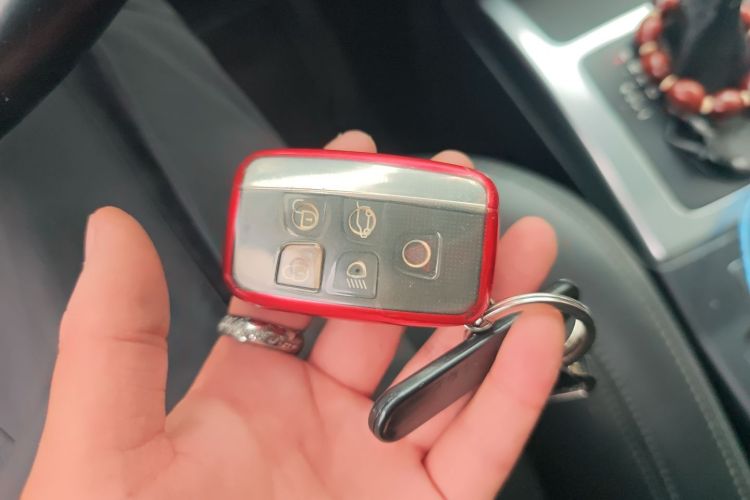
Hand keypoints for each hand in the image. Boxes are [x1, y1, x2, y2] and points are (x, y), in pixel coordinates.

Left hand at [23, 131, 562, 499]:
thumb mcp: (108, 447)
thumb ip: (115, 340)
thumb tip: (113, 232)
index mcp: (246, 391)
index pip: (299, 285)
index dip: (330, 222)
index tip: (357, 161)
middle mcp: (320, 420)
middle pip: (390, 316)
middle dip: (428, 248)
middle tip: (458, 188)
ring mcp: (379, 467)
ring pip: (450, 371)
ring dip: (492, 303)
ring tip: (523, 240)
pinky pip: (482, 446)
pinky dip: (515, 389)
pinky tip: (537, 329)